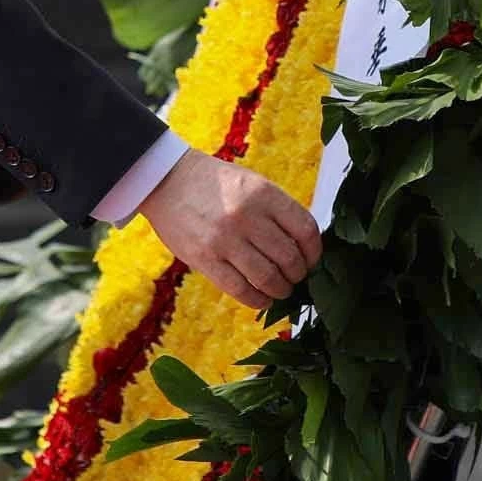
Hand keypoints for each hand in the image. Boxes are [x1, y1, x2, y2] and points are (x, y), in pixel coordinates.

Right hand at [136, 149, 322, 311]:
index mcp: (264, 193)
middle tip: (296, 278)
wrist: (167, 181)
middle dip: (298, 274)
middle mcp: (247, 216)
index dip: (314, 251)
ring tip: (281, 289)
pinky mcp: (204, 259)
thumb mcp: (252, 184)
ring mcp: (224, 239)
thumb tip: (303, 248)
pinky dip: (257, 299)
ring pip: (268, 277)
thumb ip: (276, 211)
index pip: (305, 229)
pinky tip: (262, 298)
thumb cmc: (215, 184)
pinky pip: (240, 289)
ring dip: (281, 290)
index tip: (311, 260)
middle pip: (289, 257)